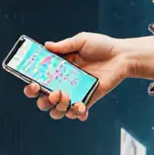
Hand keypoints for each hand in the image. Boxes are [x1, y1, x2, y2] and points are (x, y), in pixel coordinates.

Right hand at [23, 33, 153, 120]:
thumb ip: (64, 45)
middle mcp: (63, 84)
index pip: (37, 83)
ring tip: (66, 96)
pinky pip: (78, 113)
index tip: (34, 84)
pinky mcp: (88, 99)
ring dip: (58, 107)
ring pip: (58, 110)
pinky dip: (77, 114)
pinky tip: (81, 107)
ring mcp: (75, 93)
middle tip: (55, 92)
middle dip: (44, 101)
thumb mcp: (81, 41)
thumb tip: (46, 46)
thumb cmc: (101, 46)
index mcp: (57, 70)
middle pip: (44, 101)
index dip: (31, 87)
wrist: (122, 55)